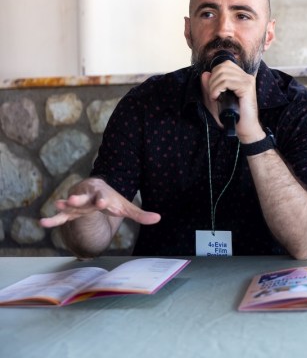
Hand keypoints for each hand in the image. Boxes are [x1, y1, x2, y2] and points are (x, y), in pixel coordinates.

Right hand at [40, 178, 160, 227]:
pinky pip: (60, 216)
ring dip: (64, 205)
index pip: (104, 198)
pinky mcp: (70, 212)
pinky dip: (53, 220)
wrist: (94, 188)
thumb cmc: (111, 199)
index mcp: (103, 196)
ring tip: (58, 204)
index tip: (105, 204)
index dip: (104, 201)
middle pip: (84, 199)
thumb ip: (140, 214)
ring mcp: (78, 204)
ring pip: (70, 205)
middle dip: (79, 200)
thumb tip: (159, 218)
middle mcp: (89, 198)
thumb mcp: (125, 206)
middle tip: (73, 200)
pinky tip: (42, 223)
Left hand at [201, 62, 263, 141]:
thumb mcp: (216, 100)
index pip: (225, 64)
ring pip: (223, 74)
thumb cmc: (232, 115)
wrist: (244, 128)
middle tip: (212, 94)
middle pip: (223, 67)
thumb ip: (210, 87)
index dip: (214, 74)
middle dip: (212, 80)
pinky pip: (227, 82)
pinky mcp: (247, 87)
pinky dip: (217, 89)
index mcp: (241, 77)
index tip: (213, 89)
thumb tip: (205, 74)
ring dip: (213, 86)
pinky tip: (217, 98)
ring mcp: (247, 81)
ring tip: (214, 97)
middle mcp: (246, 76)